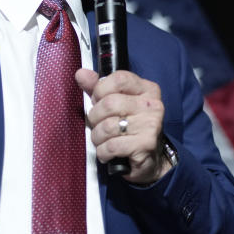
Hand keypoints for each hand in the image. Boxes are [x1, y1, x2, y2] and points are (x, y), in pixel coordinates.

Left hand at [75, 68, 170, 184]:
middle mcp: (153, 105)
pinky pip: (111, 146)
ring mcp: (151, 125)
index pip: (119, 79)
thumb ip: (97, 88)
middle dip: (95, 117)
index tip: (97, 100)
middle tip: (98, 125)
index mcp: (147, 89)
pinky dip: (103, 152)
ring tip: (102, 141)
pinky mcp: (146, 145)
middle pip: (109, 104)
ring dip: (97, 137)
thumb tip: (81, 73)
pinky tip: (107, 153)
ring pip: (108, 126)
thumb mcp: (113, 104)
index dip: (100, 90)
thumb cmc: (128, 129)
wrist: (150, 160)